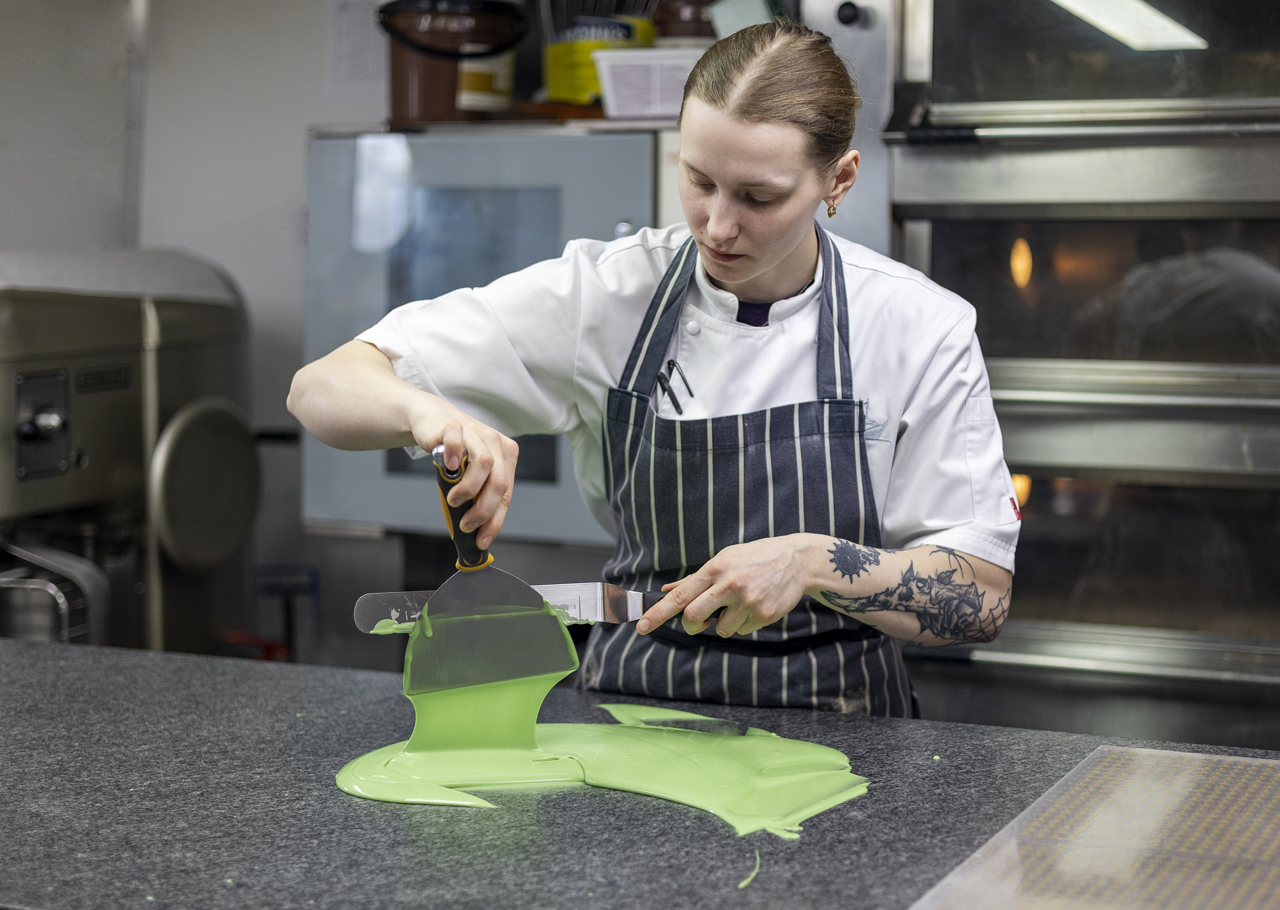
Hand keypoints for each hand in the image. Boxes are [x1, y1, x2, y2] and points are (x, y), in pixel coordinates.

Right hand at [411, 401, 518, 550]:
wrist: (433, 419)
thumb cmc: (454, 451)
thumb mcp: (471, 473)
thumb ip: (478, 494)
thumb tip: (476, 530)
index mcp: (506, 457)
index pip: (506, 494)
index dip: (495, 520)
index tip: (482, 539)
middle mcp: (496, 443)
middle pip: (499, 482)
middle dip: (483, 510)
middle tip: (466, 524)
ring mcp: (477, 432)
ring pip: (485, 464)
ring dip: (469, 489)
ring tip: (454, 501)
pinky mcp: (455, 425)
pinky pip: (458, 441)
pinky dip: (454, 457)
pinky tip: (448, 469)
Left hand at [635, 536, 818, 637]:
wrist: (796, 559)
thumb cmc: (754, 558)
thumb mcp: (724, 559)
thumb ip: (695, 578)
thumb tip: (667, 590)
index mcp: (715, 568)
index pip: (680, 595)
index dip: (658, 613)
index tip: (642, 626)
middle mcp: (729, 584)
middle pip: (695, 618)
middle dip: (693, 625)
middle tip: (701, 622)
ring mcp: (748, 601)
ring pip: (721, 629)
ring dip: (725, 623)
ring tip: (741, 603)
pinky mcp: (764, 614)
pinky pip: (742, 630)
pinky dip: (745, 623)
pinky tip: (757, 605)